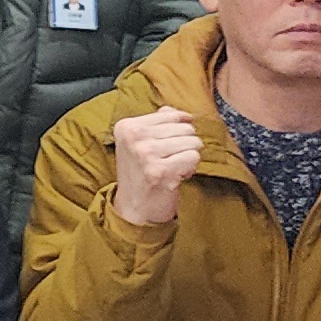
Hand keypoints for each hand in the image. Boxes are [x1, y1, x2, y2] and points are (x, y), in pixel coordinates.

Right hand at [109, 106, 202, 228]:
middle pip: (185, 128)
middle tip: (169, 160)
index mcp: (126, 126)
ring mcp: (146, 154)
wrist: (133, 207)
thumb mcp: (138, 142)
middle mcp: (134, 137)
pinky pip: (193, 158)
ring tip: (172, 167)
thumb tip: (182, 114)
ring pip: (193, 142)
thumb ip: (157, 122)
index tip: (165, 146)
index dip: (177, 131)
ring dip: (188, 157)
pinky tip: (176, 176)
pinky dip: (190, 169)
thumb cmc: (140, 173)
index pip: (170, 114)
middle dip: (184, 145)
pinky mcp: (161, 170)